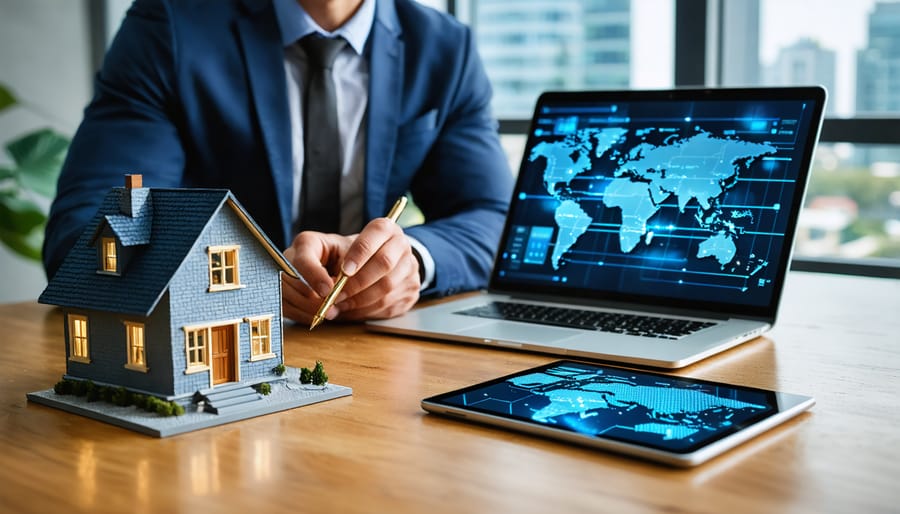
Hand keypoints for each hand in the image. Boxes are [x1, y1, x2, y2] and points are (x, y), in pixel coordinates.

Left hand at [282, 218, 420, 323]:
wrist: (375, 262)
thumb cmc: (347, 253)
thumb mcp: (330, 245)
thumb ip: (318, 259)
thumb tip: (321, 289)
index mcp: (385, 228)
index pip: (377, 233)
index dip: (360, 253)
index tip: (343, 271)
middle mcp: (402, 245)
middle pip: (384, 263)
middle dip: (357, 283)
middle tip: (335, 295)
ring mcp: (411, 269)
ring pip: (387, 289)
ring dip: (360, 301)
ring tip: (339, 305)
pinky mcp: (411, 291)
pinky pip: (390, 305)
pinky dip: (367, 311)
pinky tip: (352, 310)